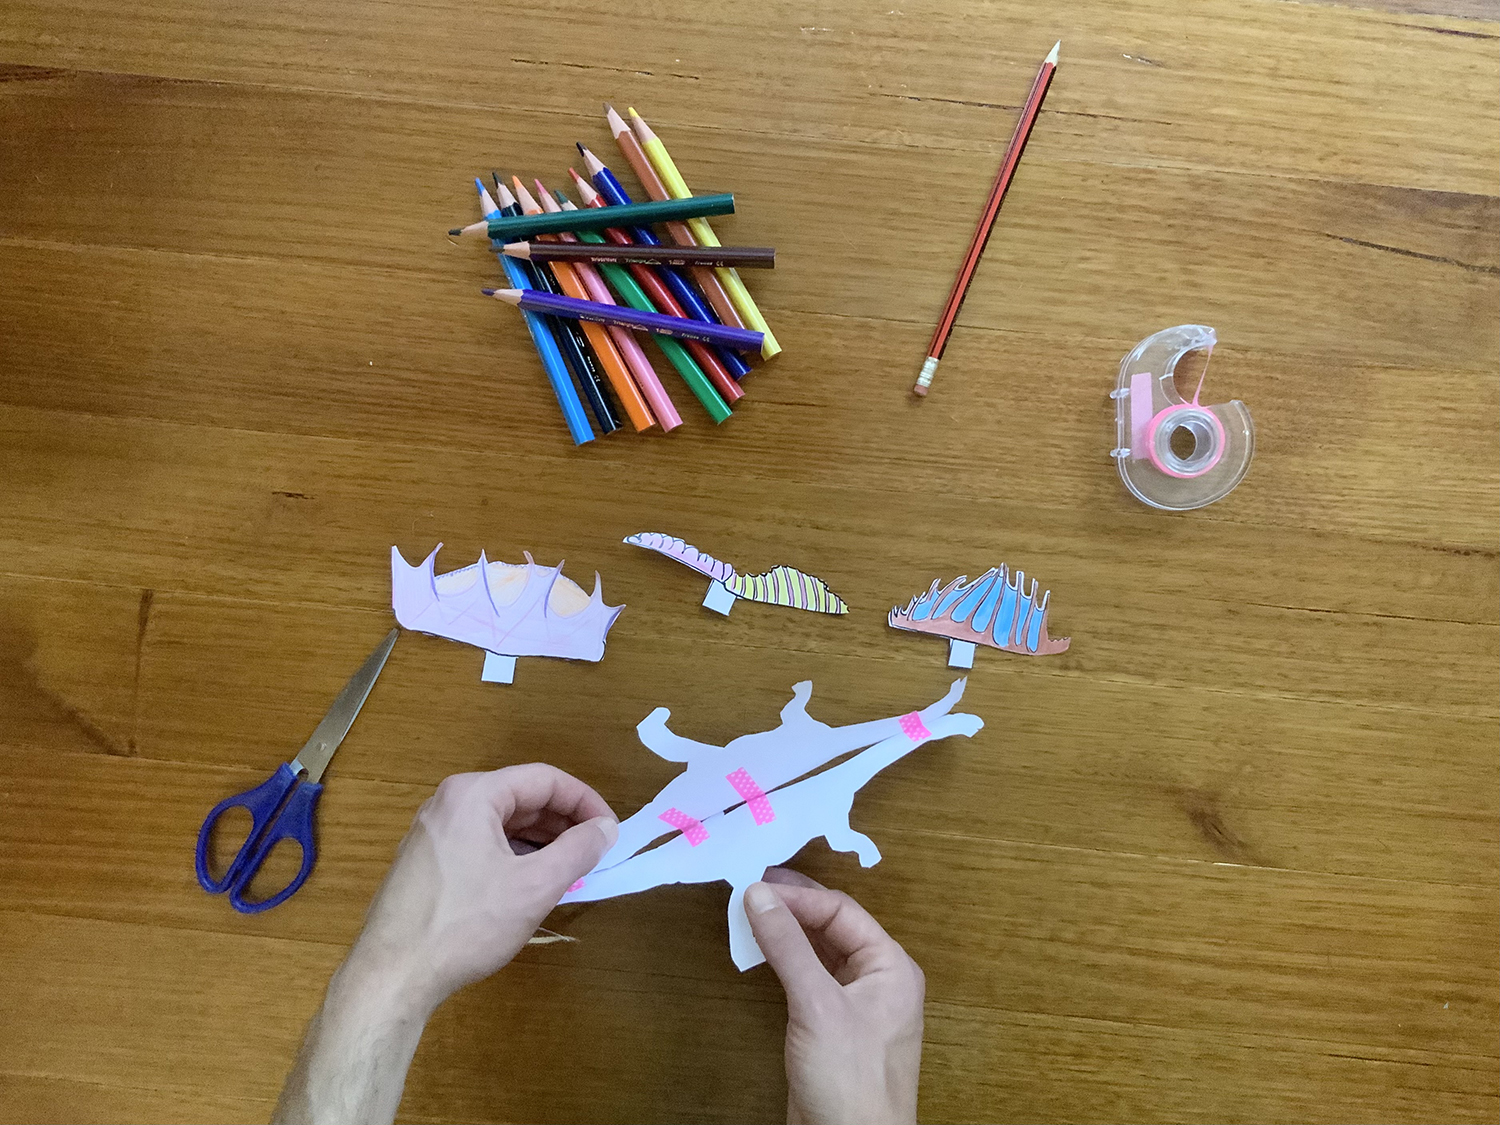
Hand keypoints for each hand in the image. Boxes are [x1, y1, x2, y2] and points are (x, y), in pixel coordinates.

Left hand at [350, 763, 617, 1014]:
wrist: (392, 976)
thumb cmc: (465, 925)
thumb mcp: (534, 887)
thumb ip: (577, 851)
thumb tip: (606, 829)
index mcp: (473, 795)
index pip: (544, 779)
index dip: (585, 801)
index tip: (611, 831)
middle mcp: (448, 803)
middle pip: (521, 797)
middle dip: (564, 822)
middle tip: (596, 852)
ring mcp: (432, 833)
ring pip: (501, 823)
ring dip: (541, 840)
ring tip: (571, 869)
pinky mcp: (426, 862)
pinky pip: (481, 843)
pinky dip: (514, 855)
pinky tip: (531, 883)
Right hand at [745, 870, 924, 1124]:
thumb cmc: (850, 1080)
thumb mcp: (816, 1005)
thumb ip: (787, 946)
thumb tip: (759, 893)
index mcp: (891, 966)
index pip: (842, 911)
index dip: (799, 896)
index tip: (755, 886)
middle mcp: (878, 980)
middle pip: (832, 927)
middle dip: (792, 908)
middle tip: (749, 890)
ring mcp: (856, 1006)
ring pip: (819, 953)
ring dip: (786, 934)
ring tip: (750, 914)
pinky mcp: (833, 1029)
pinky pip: (809, 980)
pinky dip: (785, 963)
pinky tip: (760, 954)